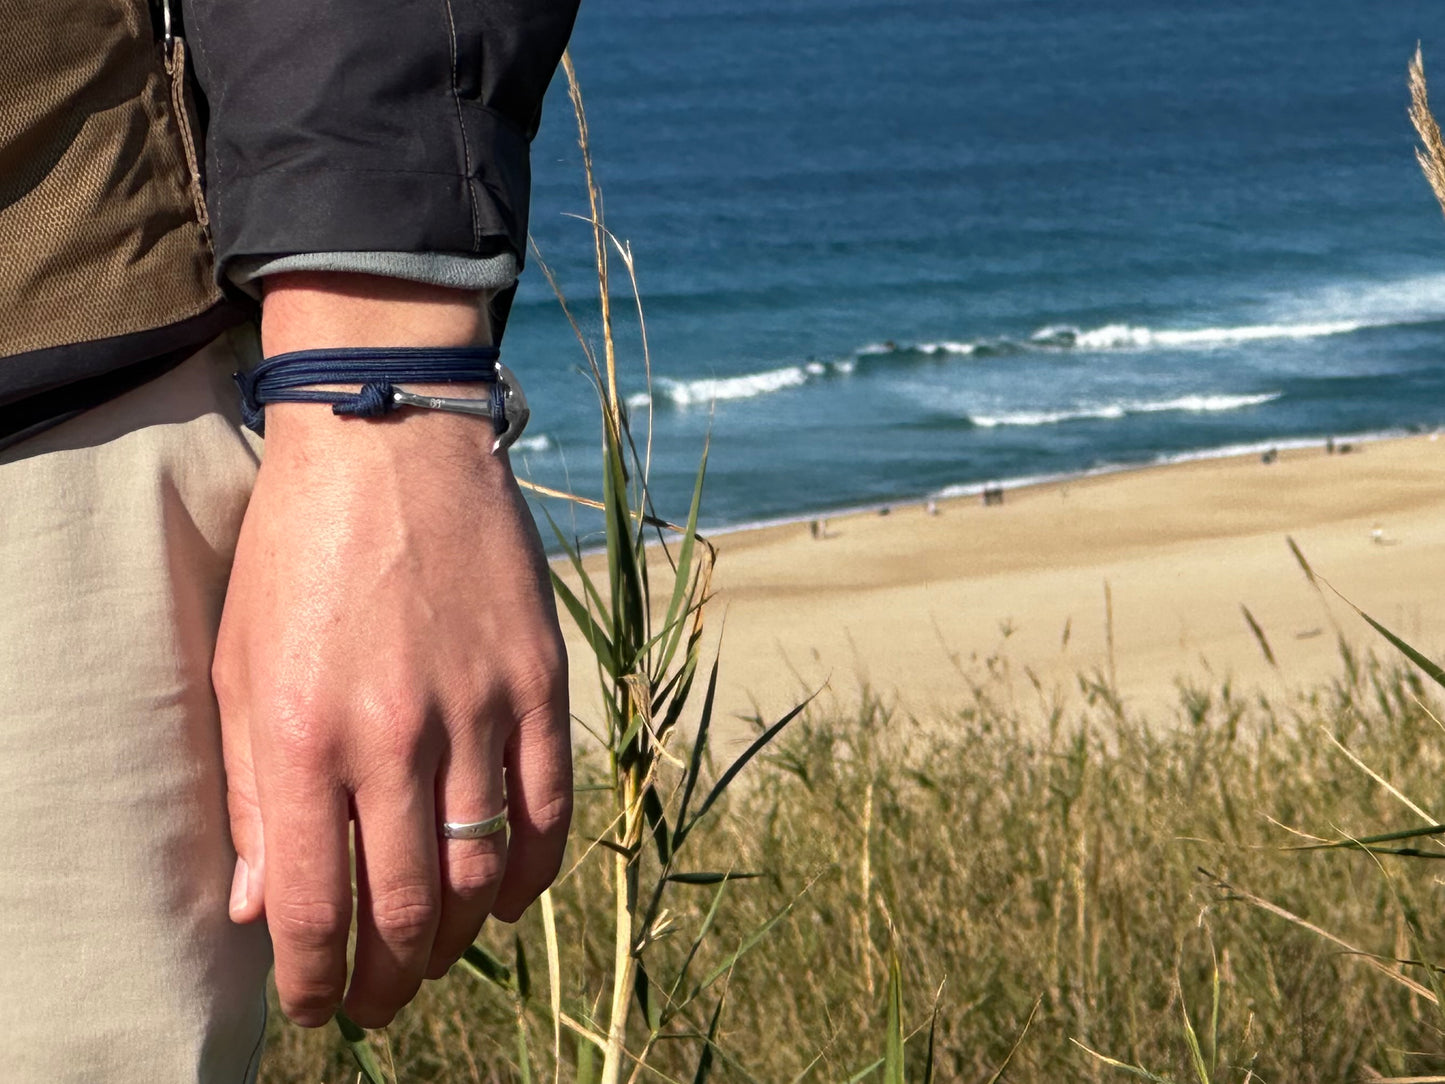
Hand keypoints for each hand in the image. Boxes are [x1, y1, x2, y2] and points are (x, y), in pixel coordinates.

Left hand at [213, 389, 570, 1028]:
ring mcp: (479, 707)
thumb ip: (252, 796)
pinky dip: (533, 871)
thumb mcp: (240, 666)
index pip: (314, 906)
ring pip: (482, 871)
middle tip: (379, 999)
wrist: (389, 443)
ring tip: (436, 954)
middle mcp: (394, 733)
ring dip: (458, 937)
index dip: (316, 979)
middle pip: (404, 907)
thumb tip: (264, 909)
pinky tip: (508, 893)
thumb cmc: (298, 550)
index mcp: (302, 733)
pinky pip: (549, 806)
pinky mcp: (539, 680)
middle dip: (388, 978)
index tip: (318, 1004)